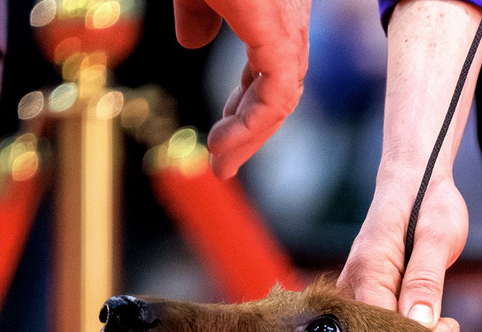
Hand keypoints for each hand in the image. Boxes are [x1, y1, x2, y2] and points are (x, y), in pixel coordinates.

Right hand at [175, 0, 310, 178]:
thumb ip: (196, 14)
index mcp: (274, 13)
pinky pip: (277, 96)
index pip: (270, 72)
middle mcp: (289, 22)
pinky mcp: (281, 36)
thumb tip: (192, 44)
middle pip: (279, 93)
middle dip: (251, 132)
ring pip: (281, 100)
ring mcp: (289, 29)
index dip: (245, 105)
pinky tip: (225, 146)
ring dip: (250, 138)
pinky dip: (253, 125)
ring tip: (222, 165)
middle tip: (224, 164)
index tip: (222, 133)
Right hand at [337, 168, 468, 331]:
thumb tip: (420, 322)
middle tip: (450, 327)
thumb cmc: (426, 201)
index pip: (381, 327)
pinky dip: (412, 330)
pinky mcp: (366, 294)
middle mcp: (352, 284)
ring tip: (447, 322)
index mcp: (367, 270)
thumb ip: (425, 280)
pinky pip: (384, 324)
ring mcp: (356, 290)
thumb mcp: (436, 237)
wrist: (412, 179)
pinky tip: (436, 321)